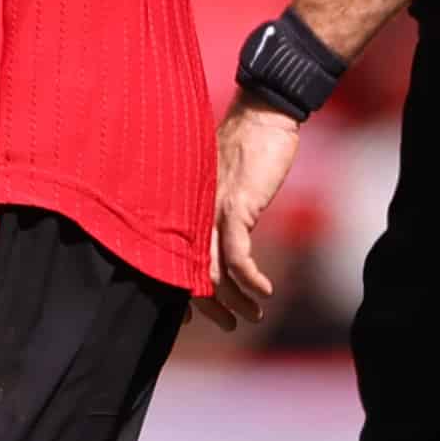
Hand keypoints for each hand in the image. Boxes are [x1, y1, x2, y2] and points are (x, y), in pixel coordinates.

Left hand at [198, 98, 302, 330]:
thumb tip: (223, 236)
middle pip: (190, 273)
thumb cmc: (247, 146)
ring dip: (234, 301)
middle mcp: (191, 214)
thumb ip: (219, 209)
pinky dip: (251, 280)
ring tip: (251, 317)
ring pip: (212, 272)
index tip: (190, 318)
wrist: (264, 115)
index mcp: (186, 209)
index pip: (174, 259)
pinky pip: (238, 256)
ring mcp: (212, 212)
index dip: (181, 292)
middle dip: (208, 307)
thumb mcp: (226, 183)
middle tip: (227, 325)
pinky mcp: (237, 208)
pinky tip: (265, 292)